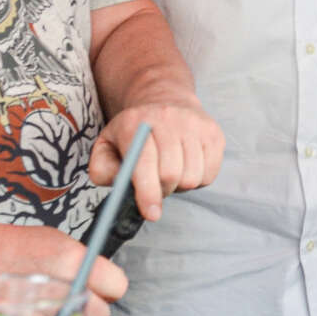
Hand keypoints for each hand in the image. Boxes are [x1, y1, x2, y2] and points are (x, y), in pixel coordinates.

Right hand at [0, 221, 127, 315]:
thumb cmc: (8, 247)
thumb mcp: (54, 241)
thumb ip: (82, 263)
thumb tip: (99, 278)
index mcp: (75, 262)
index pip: (118, 286)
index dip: (108, 286)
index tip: (98, 285)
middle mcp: (67, 291)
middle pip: (103, 315)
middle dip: (90, 310)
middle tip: (71, 300)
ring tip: (54, 314)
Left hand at [89, 99, 224, 221]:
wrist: (165, 101)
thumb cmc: (133, 134)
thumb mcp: (106, 146)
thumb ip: (103, 170)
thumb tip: (121, 188)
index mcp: (135, 122)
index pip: (144, 162)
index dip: (147, 192)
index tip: (151, 214)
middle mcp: (167, 117)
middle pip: (170, 174)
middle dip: (161, 190)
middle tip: (155, 186)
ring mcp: (194, 123)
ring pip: (192, 176)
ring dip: (179, 185)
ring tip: (170, 173)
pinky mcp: (214, 133)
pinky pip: (209, 174)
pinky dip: (197, 180)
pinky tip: (186, 167)